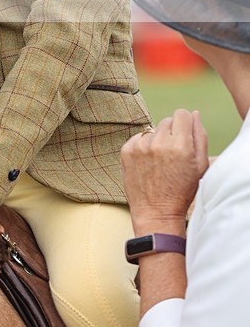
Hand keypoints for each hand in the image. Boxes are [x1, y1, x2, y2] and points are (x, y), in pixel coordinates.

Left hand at [121, 109, 208, 233]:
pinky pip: (138, 137)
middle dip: (172, 133)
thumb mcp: (200, 166)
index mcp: (180, 146)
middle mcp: (158, 143)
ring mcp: (140, 146)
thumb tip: (194, 113)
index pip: (182, 114)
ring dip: (157, 140)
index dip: (185, 124)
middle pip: (167, 120)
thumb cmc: (182, 191)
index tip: (184, 136)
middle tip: (173, 154)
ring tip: (160, 162)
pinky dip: (143, 146)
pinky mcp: (126, 151)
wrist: (156, 213)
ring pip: (152, 130)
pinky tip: (148, 163)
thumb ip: (199, 136)